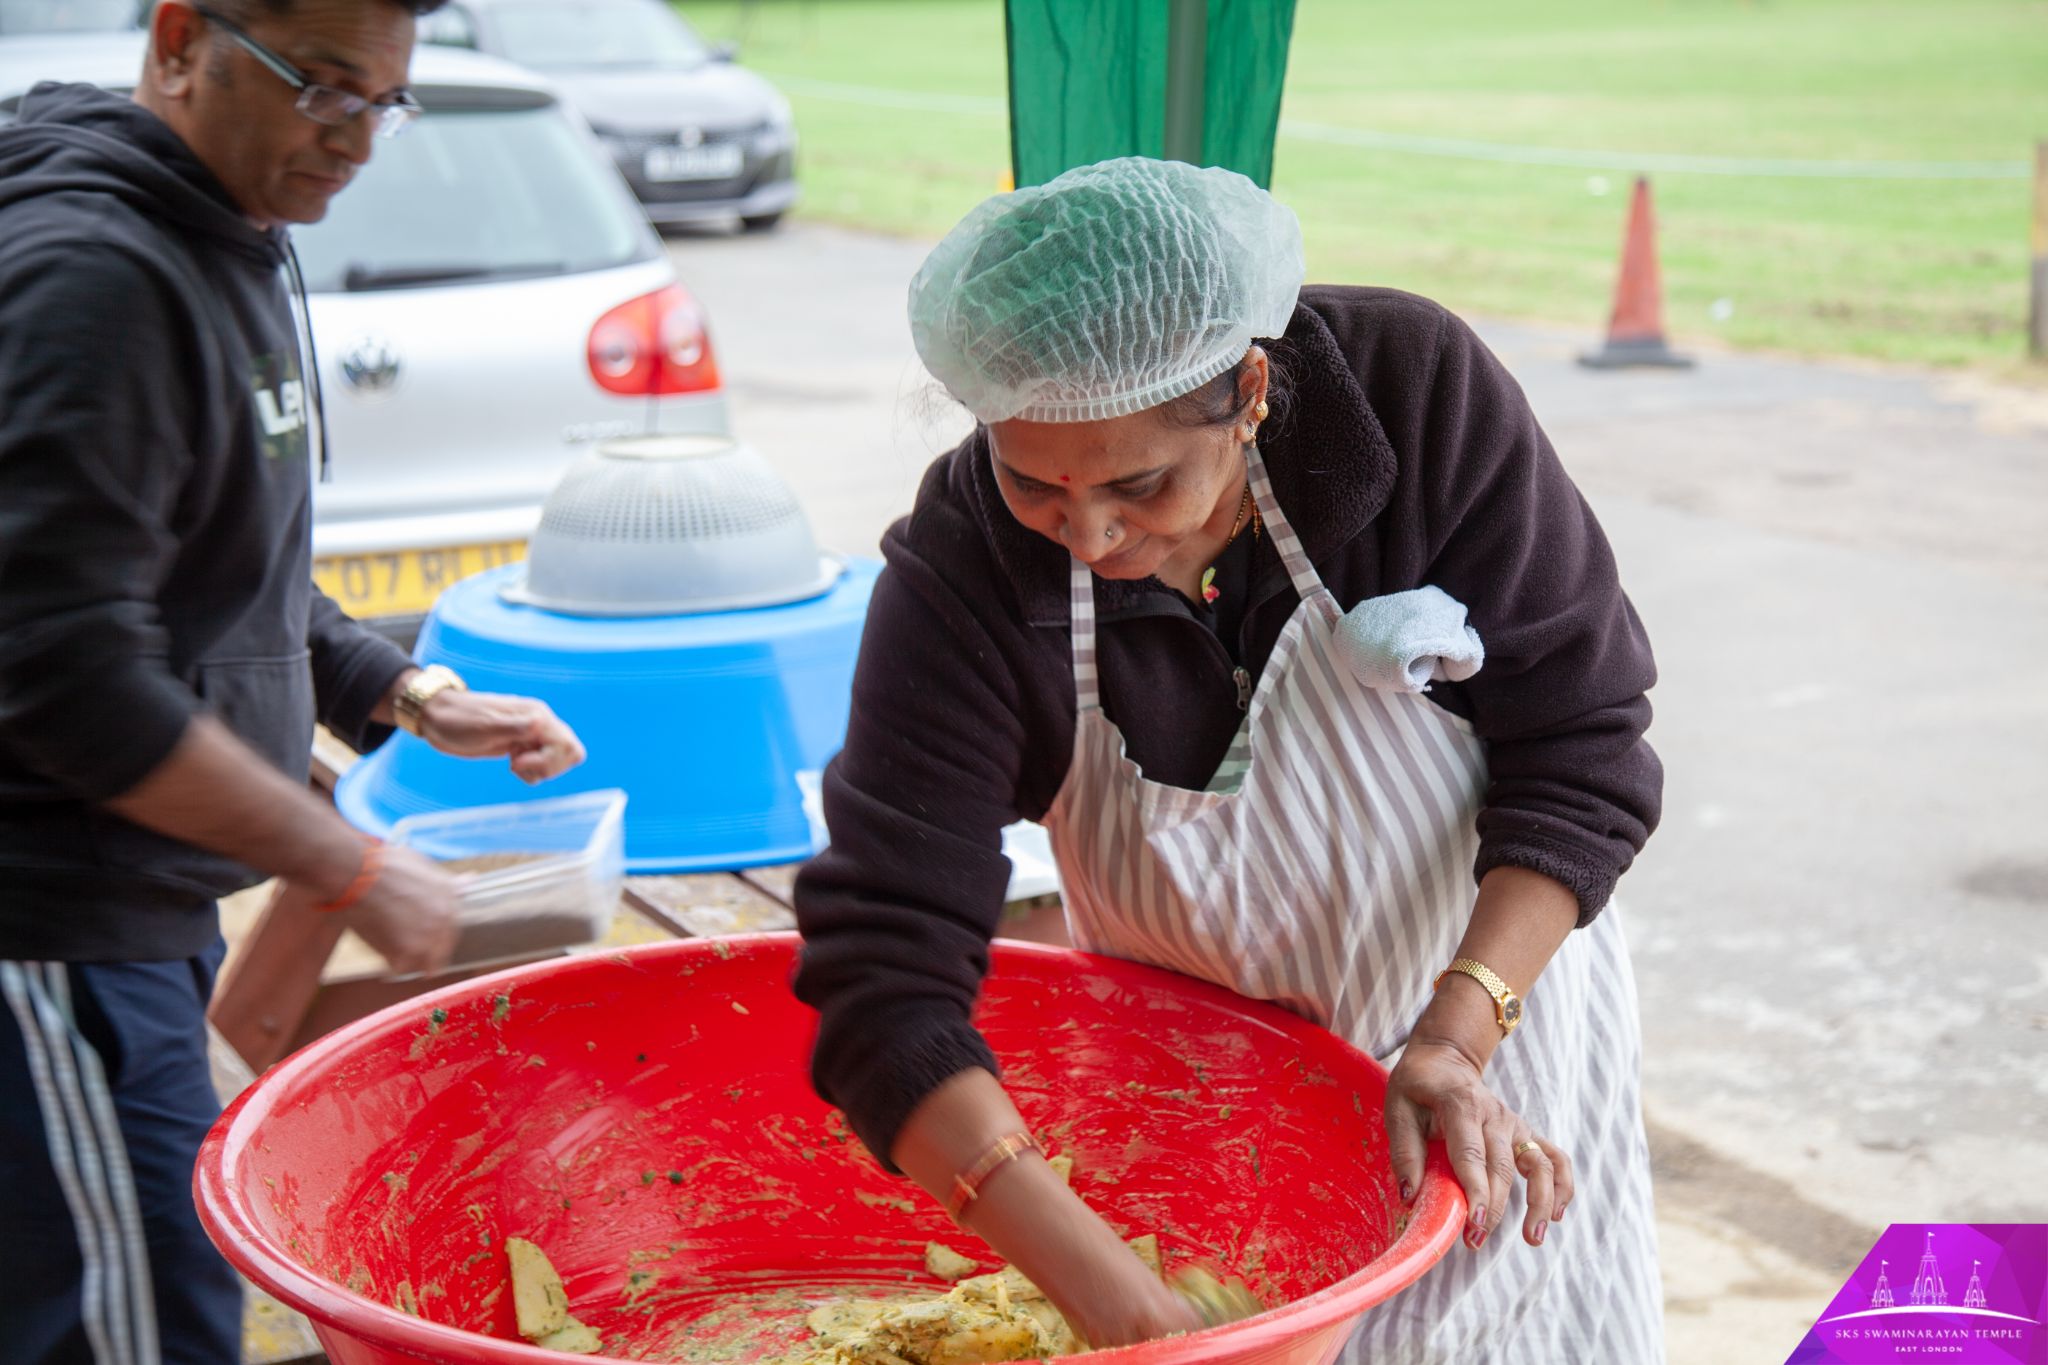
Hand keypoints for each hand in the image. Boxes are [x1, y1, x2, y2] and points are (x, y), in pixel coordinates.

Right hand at [324, 844, 461, 975]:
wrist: (355, 873)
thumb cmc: (384, 865)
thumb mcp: (423, 865)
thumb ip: (446, 882)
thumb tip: (471, 881)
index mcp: (451, 900)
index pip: (452, 929)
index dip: (437, 934)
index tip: (424, 935)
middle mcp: (444, 922)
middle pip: (441, 951)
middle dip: (426, 951)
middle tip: (405, 945)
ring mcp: (425, 940)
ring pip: (424, 965)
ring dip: (411, 961)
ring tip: (392, 948)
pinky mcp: (402, 954)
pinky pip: (400, 968)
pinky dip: (389, 963)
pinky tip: (380, 949)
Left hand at [417, 688, 585, 783]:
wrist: (438, 718)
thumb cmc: (458, 720)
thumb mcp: (485, 725)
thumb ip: (516, 726)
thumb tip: (541, 725)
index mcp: (535, 715)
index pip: (566, 744)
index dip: (548, 761)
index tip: (517, 762)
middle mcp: (539, 723)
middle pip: (570, 752)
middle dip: (549, 767)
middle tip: (519, 766)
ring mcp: (531, 735)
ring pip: (559, 759)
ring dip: (541, 770)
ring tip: (514, 766)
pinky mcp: (522, 745)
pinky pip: (543, 763)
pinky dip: (532, 771)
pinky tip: (513, 766)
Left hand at [1384, 1037, 1573, 1251]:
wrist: (1445, 1060)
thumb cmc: (1417, 1087)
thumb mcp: (1397, 1109)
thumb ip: (1405, 1152)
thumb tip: (1410, 1197)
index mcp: (1461, 1106)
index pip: (1471, 1154)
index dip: (1475, 1190)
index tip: (1474, 1223)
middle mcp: (1495, 1115)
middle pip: (1501, 1168)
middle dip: (1493, 1208)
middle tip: (1475, 1242)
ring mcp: (1515, 1124)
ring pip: (1539, 1164)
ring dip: (1541, 1202)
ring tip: (1533, 1238)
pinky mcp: (1526, 1133)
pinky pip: (1555, 1158)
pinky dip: (1562, 1185)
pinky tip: (1558, 1214)